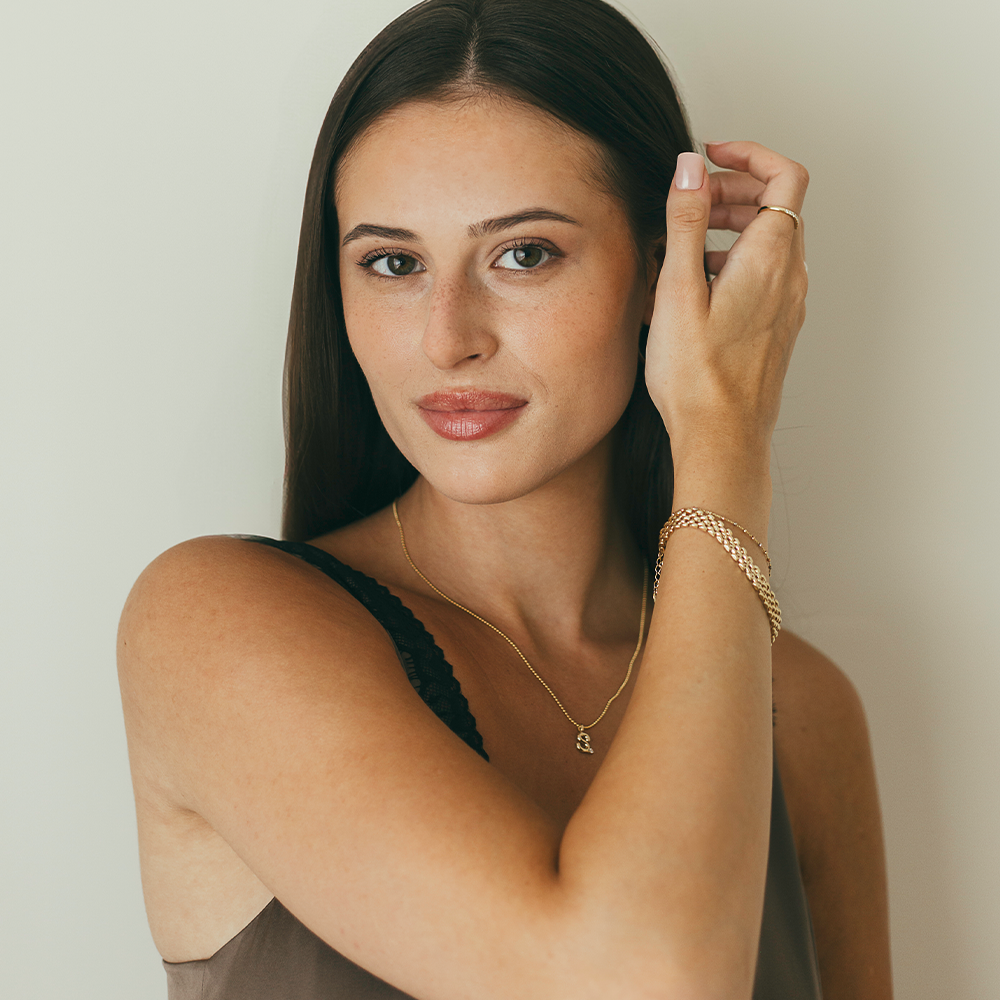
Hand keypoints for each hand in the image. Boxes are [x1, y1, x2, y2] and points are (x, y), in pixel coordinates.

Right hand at [644, 141, 808, 466]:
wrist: (722, 437)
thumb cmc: (698, 376)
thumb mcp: (679, 289)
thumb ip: (687, 221)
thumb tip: (690, 166)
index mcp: (770, 258)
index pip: (784, 176)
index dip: (749, 154)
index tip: (711, 156)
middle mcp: (789, 277)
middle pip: (777, 206)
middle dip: (733, 190)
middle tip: (691, 200)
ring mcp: (787, 304)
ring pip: (771, 241)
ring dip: (732, 227)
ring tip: (686, 244)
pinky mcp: (777, 327)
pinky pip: (765, 274)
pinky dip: (736, 260)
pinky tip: (697, 285)